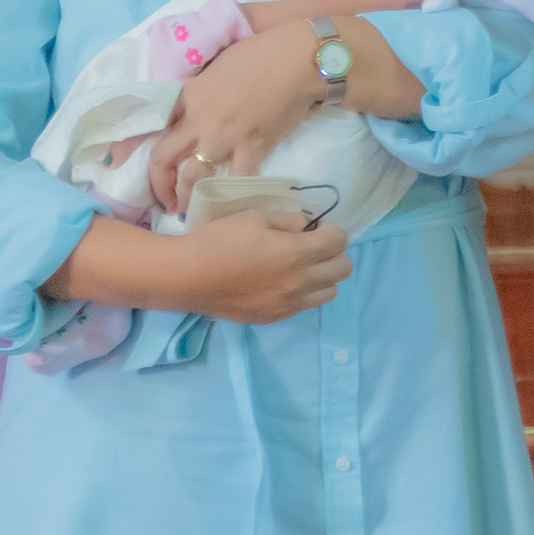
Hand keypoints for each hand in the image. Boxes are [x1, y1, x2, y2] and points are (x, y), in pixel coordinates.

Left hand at [148, 24, 323, 213]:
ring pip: (194, 177)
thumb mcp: (218, 66)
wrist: (297, 60)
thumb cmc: (262, 52)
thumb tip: (196, 112)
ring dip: (188, 197)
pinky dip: (231, 196)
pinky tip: (229, 206)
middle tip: (164, 200)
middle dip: (158, 184)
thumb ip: (202, 92)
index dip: (154, 146)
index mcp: (190, 94)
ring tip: (190, 210)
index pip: (160, 125)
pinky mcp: (252, 149)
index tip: (158, 164)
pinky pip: (236, 181)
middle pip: (164, 158)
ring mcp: (225, 137)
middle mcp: (200, 119)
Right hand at [170, 207, 349, 323]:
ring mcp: (288, 304)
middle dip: (334, 253)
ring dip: (324, 276)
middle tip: (313, 245)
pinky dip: (304, 291)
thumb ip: (288, 221)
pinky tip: (282, 281)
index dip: (332, 230)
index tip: (316, 228)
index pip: (339, 242)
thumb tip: (305, 228)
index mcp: (295, 254)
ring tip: (302, 266)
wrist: (190, 276)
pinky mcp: (275, 317)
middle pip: (343, 270)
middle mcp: (299, 283)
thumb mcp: (256, 217)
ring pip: (330, 292)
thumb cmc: (220, 240)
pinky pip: (305, 305)